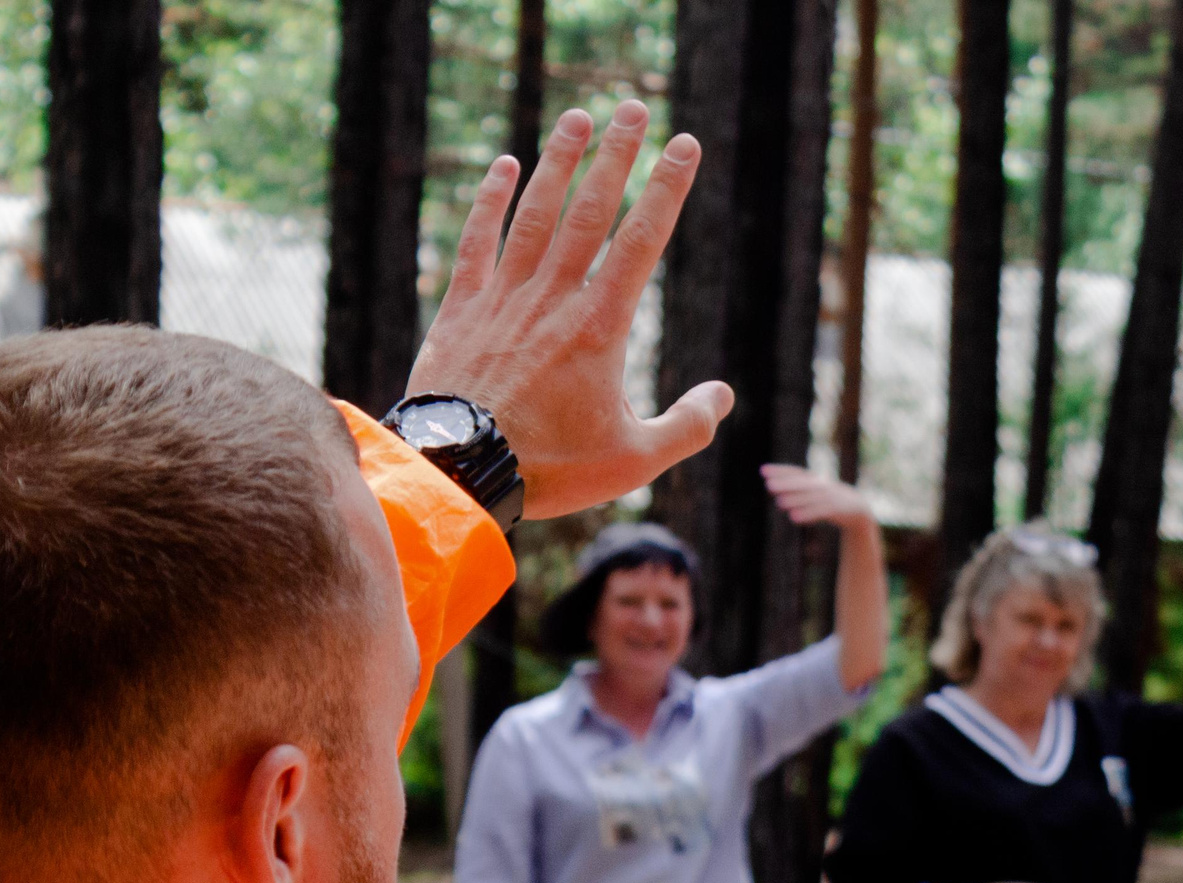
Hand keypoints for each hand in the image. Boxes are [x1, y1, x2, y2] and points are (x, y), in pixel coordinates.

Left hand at [408, 101, 733, 520]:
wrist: (460, 475)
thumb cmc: (550, 471)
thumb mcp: (635, 461)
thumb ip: (687, 427)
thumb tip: (723, 395)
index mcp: (600, 327)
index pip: (642, 240)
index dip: (666, 187)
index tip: (684, 144)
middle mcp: (553, 299)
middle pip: (590, 211)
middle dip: (616, 155)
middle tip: (633, 107)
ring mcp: (503, 299)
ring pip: (536, 214)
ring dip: (559, 162)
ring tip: (579, 118)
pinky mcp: (461, 311)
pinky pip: (476, 243)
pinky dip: (490, 202)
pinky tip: (504, 166)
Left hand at [762, 465, 876, 531]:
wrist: (859, 510)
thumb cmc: (832, 502)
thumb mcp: (816, 494)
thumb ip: (797, 493)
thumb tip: (775, 493)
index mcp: (816, 480)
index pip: (796, 472)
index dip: (781, 471)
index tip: (762, 470)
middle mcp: (823, 486)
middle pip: (802, 484)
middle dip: (785, 484)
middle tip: (767, 486)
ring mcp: (831, 497)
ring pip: (811, 497)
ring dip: (795, 499)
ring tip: (778, 503)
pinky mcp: (838, 509)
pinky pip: (821, 511)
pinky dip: (808, 513)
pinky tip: (793, 517)